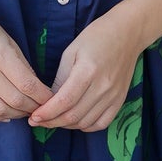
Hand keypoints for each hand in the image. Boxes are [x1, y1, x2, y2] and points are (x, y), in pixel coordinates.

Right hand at [0, 15, 52, 123]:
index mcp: (1, 56)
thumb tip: (37, 91)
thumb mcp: (10, 43)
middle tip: (39, 108)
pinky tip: (3, 117)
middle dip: (32, 108)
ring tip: (23, 111)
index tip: (50, 101)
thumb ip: (23, 67)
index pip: (28, 85)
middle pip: (16, 101)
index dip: (43, 97)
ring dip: (16, 115)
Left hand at [28, 7, 145, 131]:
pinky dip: (86, 127)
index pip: (64, 101)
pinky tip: (75, 121)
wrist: (127, 33)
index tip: (34, 117)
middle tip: (38, 121)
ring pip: (86, 122)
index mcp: (88, 71)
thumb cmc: (96, 37)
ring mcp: (113, 95)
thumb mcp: (71, 52)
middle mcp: (103, 87)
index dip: (47, 113)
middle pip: (74, 115)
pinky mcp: (120, 99)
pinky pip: (102, 123)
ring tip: (53, 120)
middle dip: (52, 122)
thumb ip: (60, 78)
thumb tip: (49, 101)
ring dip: (66, 125)